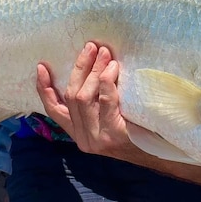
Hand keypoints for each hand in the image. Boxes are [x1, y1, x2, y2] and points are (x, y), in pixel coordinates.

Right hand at [36, 42, 137, 159]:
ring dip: (93, 71)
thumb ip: (95, 104)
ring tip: (104, 54)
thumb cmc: (135, 131)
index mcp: (78, 134)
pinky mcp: (112, 135)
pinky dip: (106, 81)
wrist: (158, 153)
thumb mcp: (108, 120)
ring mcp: (96, 138)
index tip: (42, 66)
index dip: (45, 88)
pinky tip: (113, 69)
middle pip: (71, 96)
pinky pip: (105, 101)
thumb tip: (89, 68)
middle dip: (80, 68)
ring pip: (84, 97)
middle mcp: (83, 138)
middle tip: (91, 47)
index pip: (54, 110)